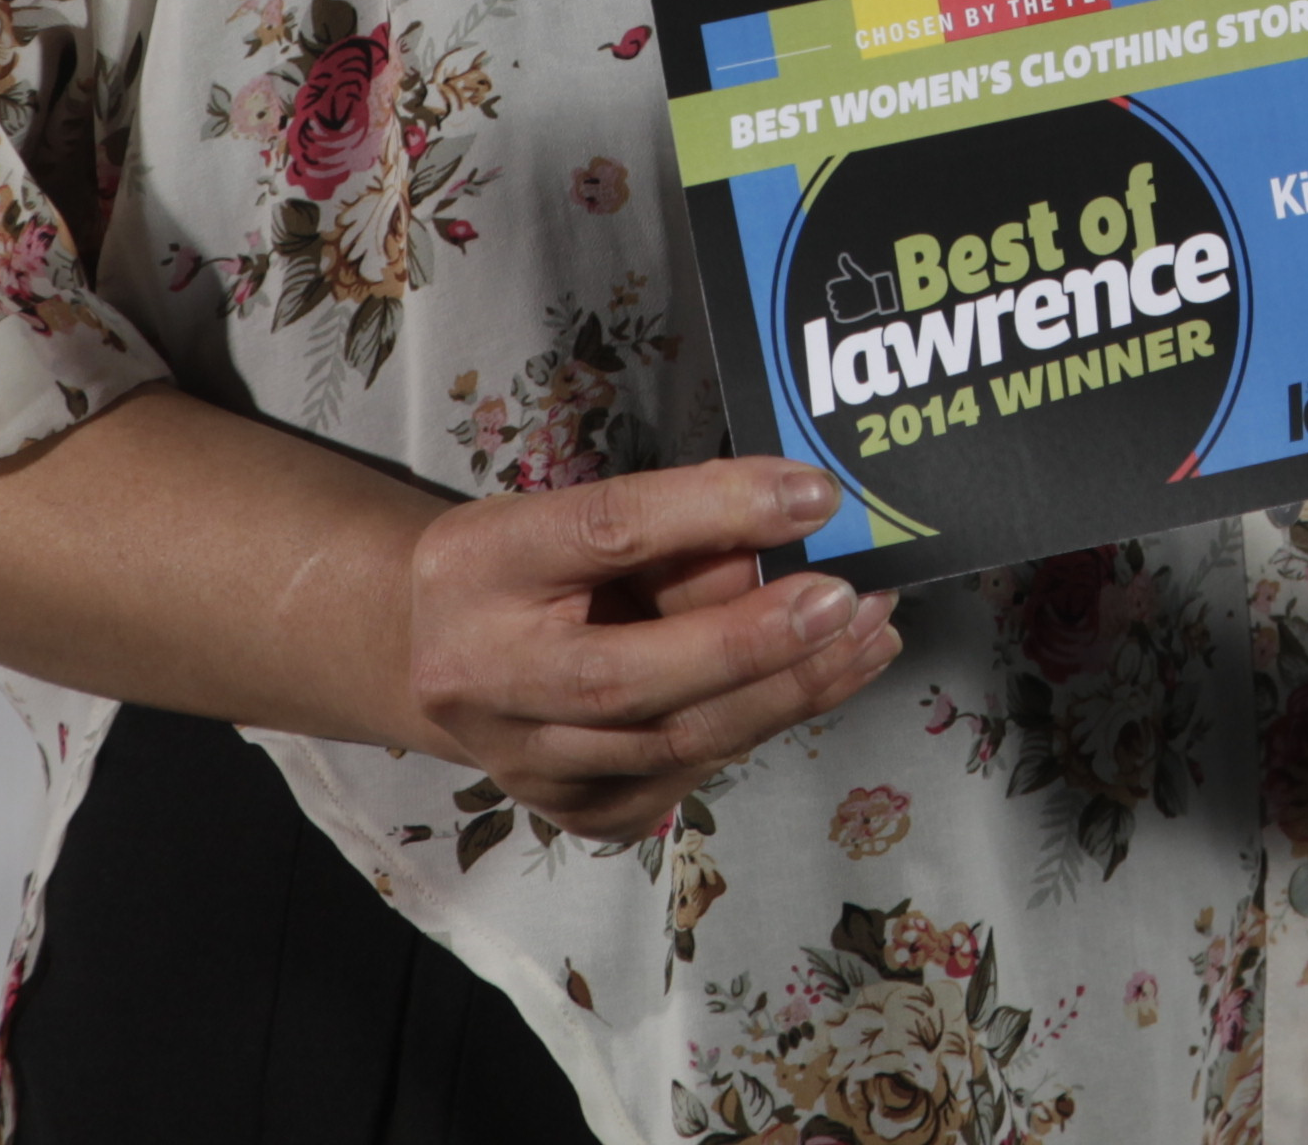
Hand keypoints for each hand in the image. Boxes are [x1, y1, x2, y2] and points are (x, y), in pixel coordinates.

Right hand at [399, 457, 899, 839]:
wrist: (439, 657)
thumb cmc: (525, 568)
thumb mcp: (576, 514)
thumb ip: (673, 526)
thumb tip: (795, 530)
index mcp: (478, 570)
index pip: (605, 533)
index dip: (715, 511)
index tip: (813, 495)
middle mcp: (485, 680)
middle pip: (631, 676)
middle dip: (754, 643)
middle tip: (849, 600)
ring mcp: (526, 766)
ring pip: (675, 743)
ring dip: (789, 691)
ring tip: (868, 636)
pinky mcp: (576, 813)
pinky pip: (688, 775)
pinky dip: (761, 725)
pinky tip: (820, 682)